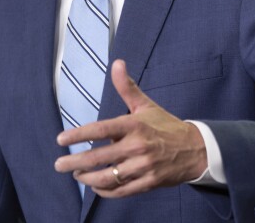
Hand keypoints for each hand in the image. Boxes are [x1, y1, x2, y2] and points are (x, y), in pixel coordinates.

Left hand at [54, 59, 207, 196]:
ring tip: (76, 175)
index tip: (61, 139)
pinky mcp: (148, 183)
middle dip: (74, 162)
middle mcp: (137, 146)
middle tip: (59, 164)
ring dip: (87, 179)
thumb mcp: (146, 105)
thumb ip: (127, 87)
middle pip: (98, 158)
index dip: (78, 135)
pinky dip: (104, 191)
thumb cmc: (165, 126)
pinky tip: (95, 187)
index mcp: (134, 125)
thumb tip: (117, 63)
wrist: (195, 150)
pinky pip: (120, 191)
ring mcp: (143, 167)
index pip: (101, 130)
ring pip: (107, 178)